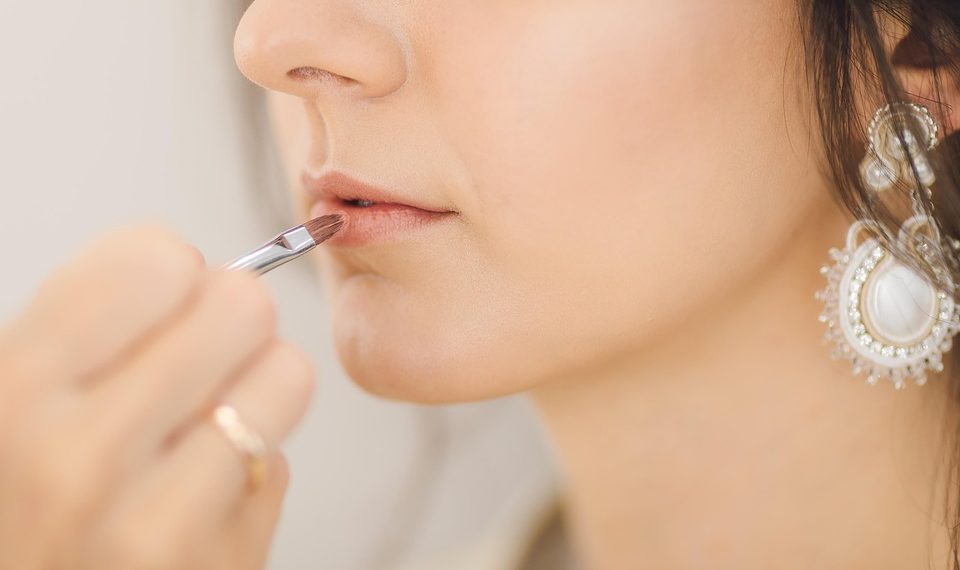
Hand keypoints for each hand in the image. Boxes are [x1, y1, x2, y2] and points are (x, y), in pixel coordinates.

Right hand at [0, 225, 315, 569]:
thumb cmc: (26, 498)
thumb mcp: (14, 397)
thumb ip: (83, 329)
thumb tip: (189, 265)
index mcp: (15, 390)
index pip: (155, 260)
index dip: (171, 270)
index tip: (162, 296)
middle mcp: (82, 456)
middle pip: (244, 304)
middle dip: (230, 319)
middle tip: (201, 352)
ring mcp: (158, 521)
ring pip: (287, 374)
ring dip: (258, 387)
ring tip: (213, 415)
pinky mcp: (219, 564)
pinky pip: (276, 462)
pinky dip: (250, 465)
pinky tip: (205, 489)